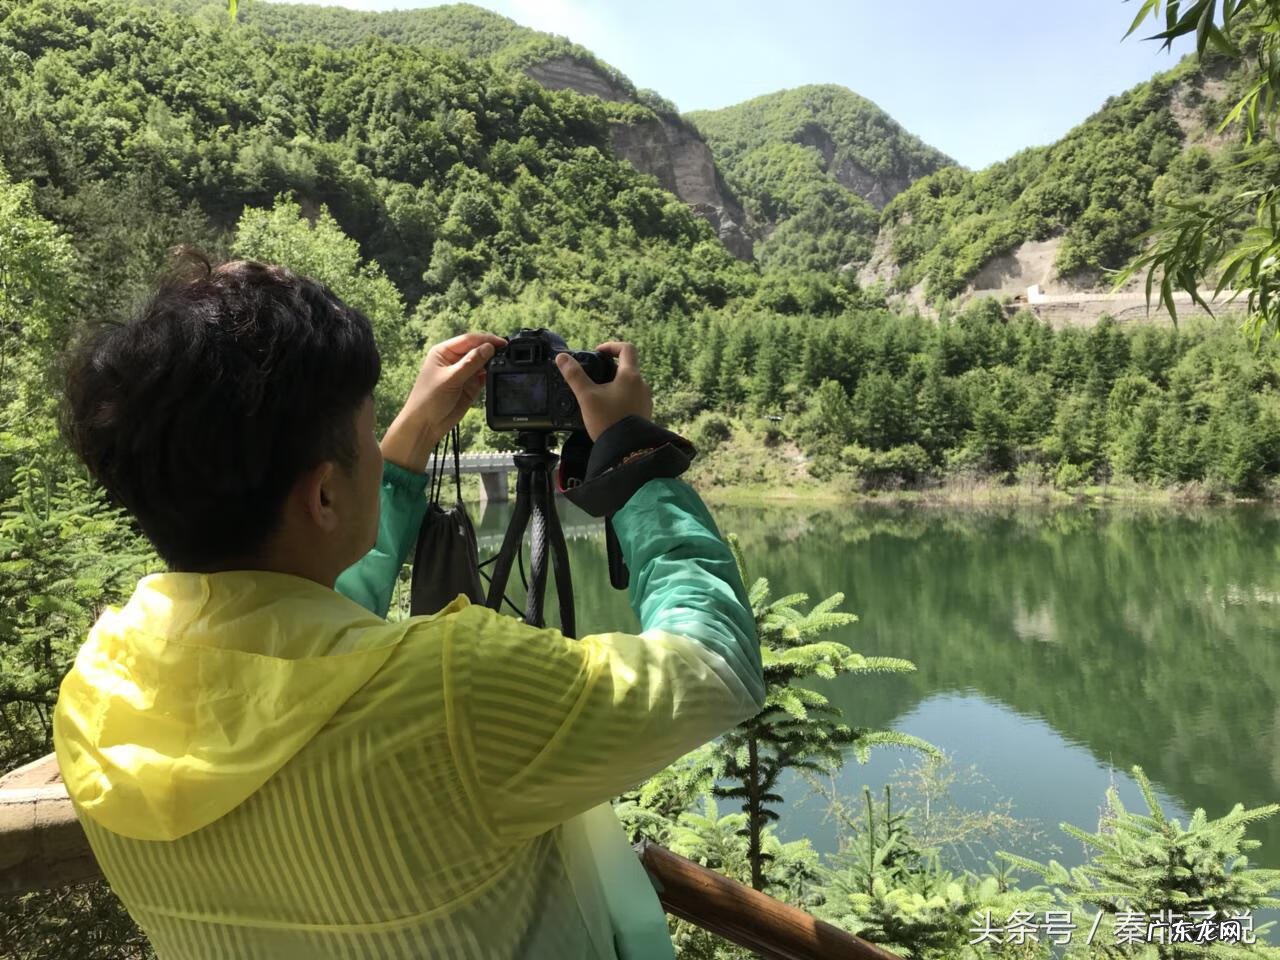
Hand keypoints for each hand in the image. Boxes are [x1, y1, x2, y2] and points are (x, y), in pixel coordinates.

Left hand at [381, 332, 505, 471]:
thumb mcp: (451, 379)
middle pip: (477, 349)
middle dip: (491, 350)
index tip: (501, 343)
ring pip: (483, 362)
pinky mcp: (470, 386)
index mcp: (444, 352)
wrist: (426, 425)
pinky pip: (484, 376)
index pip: (469, 340)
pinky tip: (497, 375)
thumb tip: (488, 348)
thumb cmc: (428, 399)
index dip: (486, 340)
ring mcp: (463, 373)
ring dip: (493, 363)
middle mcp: (454, 360)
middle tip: (507, 352)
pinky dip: (492, 375)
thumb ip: (471, 363)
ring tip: (504, 364)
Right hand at [555, 341, 652, 440]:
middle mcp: (642, 385)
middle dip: (611, 369)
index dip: (611, 346)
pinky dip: (621, 399)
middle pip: (628, 367)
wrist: (627, 450)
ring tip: (599, 396)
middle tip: (594, 377)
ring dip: (616, 385)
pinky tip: (608, 411)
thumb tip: (562, 357)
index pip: (626, 349)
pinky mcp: (645, 414)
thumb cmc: (608, 421)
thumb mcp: (587, 396)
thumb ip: (574, 375)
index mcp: (630, 376)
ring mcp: (645, 400)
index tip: (599, 352)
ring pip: (630, 385)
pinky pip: (633, 399)